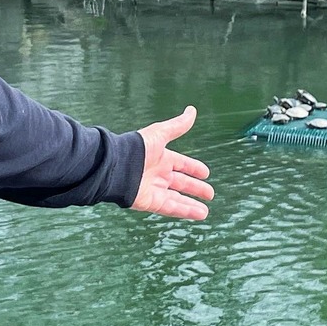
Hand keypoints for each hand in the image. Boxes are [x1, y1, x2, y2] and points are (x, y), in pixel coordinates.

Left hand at [130, 106, 213, 220]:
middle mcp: (158, 175)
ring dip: (192, 204)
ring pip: (178, 199)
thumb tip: (192, 110)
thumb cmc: (136, 148)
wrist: (117, 166)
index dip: (193, 168)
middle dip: (195, 188)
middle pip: (181, 183)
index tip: (205, 173)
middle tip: (209, 193)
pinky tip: (199, 214)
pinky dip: (186, 212)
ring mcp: (155, 190)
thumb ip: (177, 126)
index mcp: (160, 158)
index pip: (181, 164)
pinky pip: (172, 208)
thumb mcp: (160, 134)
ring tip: (205, 210)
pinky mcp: (152, 202)